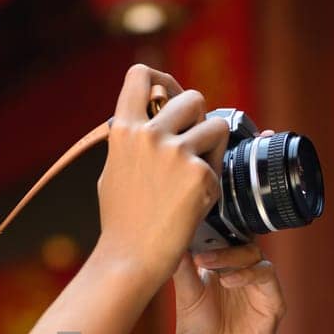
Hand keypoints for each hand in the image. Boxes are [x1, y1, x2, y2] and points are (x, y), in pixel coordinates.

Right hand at [95, 64, 230, 290]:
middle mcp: (150, 135)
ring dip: (214, 147)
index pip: (140, 75)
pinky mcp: (201, 175)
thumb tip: (146, 119)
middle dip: (199, 118)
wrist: (132, 257)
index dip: (159, 79)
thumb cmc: (122, 220)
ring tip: (197, 173)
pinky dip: (213, 180)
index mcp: (124, 129)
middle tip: (193, 143)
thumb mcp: (113, 169)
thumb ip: (131, 141)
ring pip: (217, 126)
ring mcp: (177, 154)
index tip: (167, 94)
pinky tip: (195, 200)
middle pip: (193, 97)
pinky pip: (220, 165)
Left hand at [170, 238, 285, 333]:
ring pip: (256, 256)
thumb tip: (175, 239)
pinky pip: (268, 278)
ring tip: (211, 267)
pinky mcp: (272, 305)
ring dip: (234, 257)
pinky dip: (250, 275)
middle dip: (222, 243)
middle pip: (241, 242)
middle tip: (201, 253)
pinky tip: (228, 282)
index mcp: (220, 271)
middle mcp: (241, 276)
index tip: (193, 229)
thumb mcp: (186, 298)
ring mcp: (258, 290)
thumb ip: (183, 269)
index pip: (224, 239)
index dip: (212, 231)